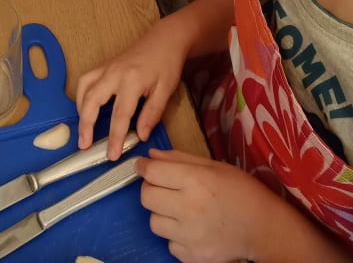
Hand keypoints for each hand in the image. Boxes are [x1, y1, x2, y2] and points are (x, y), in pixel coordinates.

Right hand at [76, 20, 185, 159]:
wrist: (164, 39)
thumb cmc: (167, 64)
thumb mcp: (165, 90)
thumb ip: (152, 114)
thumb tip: (140, 136)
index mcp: (132, 80)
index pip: (120, 115)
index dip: (115, 137)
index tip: (112, 155)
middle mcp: (114, 73)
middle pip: (92, 100)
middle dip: (86, 125)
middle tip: (84, 145)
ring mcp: (107, 67)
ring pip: (84, 88)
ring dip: (80, 109)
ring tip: (83, 129)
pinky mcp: (104, 64)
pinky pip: (86, 79)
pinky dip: (81, 94)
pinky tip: (85, 107)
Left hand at [138, 149, 291, 262]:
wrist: (263, 229)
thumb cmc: (241, 192)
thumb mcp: (214, 166)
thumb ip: (180, 158)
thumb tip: (151, 155)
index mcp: (195, 181)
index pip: (152, 172)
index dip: (144, 166)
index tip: (144, 166)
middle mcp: (188, 208)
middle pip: (146, 197)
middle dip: (150, 188)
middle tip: (163, 186)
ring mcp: (189, 236)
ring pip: (153, 222)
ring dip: (161, 213)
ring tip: (179, 209)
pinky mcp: (191, 256)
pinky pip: (169, 243)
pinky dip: (175, 235)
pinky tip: (191, 228)